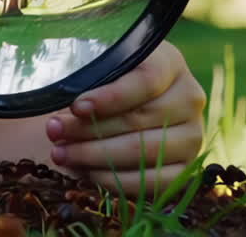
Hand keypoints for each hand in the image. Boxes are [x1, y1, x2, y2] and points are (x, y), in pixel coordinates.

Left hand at [44, 40, 204, 193]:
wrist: (132, 102)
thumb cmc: (108, 78)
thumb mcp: (101, 65)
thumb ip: (88, 76)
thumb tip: (70, 106)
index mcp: (170, 63)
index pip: (146, 80)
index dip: (110, 96)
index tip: (76, 106)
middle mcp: (190, 98)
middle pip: (139, 119)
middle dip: (89, 129)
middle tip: (53, 132)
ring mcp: (192, 135)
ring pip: (143, 152)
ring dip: (95, 156)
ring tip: (60, 153)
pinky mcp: (186, 167)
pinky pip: (153, 182)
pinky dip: (115, 180)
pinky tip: (85, 172)